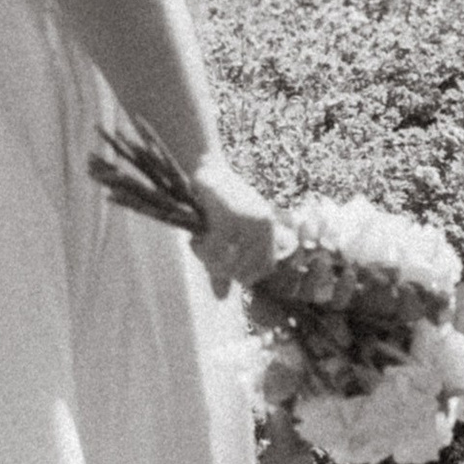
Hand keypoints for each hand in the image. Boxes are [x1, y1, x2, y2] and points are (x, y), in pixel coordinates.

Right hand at [185, 156, 284, 296]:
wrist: (203, 166)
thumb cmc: (215, 200)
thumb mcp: (225, 235)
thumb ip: (224, 265)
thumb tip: (222, 297)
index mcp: (269, 228)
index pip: (265, 267)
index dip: (245, 275)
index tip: (224, 269)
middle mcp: (263, 225)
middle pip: (245, 270)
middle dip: (221, 270)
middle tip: (203, 255)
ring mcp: (248, 221)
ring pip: (229, 263)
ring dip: (208, 260)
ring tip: (197, 244)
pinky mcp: (229, 217)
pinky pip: (214, 250)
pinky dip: (201, 249)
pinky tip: (195, 238)